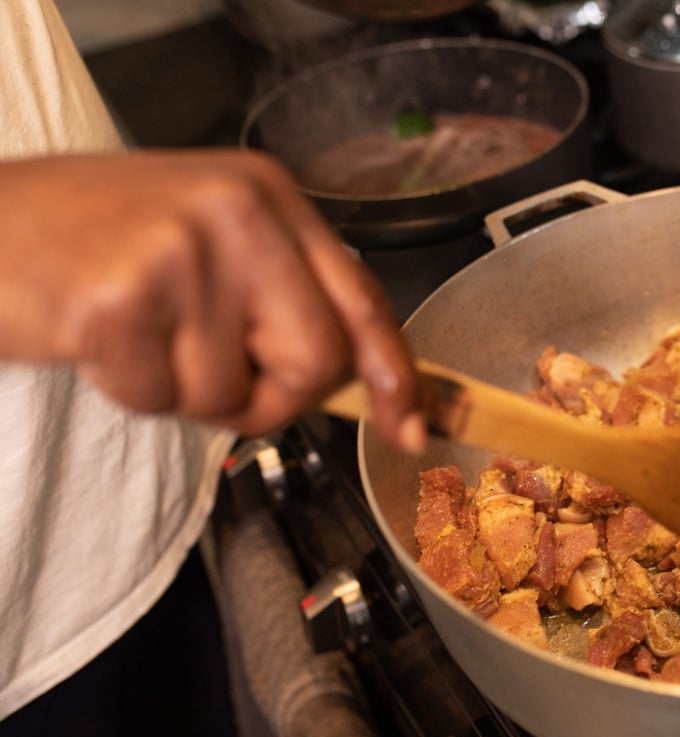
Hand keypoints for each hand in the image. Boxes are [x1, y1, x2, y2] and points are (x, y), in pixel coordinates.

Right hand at [0, 149, 424, 451]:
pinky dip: (133, 392)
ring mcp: (181, 250)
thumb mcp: (212, 245)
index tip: (408, 425)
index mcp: (270, 195)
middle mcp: (238, 211)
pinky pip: (164, 401)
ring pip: (233, 393)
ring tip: (140, 334)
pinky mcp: (121, 299)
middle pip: (316, 359)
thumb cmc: (99, 243)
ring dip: (185, 392)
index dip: (392, 371)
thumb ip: (285, 296)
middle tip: (209, 369)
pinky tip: (101, 339)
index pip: (362, 296)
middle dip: (270, 395)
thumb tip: (367, 383)